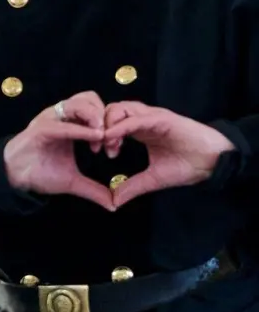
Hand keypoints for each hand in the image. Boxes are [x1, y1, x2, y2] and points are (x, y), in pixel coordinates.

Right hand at [3, 92, 112, 209]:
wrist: (15, 178)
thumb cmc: (41, 173)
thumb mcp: (73, 182)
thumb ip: (94, 189)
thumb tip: (113, 205)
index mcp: (71, 124)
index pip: (95, 109)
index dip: (109, 123)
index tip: (115, 146)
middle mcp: (61, 117)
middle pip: (90, 98)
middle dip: (105, 115)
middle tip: (112, 137)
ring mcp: (51, 120)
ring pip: (78, 103)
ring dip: (95, 117)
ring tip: (103, 134)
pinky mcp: (41, 128)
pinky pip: (64, 124)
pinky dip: (82, 129)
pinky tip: (96, 138)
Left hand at [102, 101, 234, 207]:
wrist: (214, 162)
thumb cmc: (187, 166)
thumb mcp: (153, 179)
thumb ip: (133, 187)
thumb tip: (114, 202)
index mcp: (139, 130)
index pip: (111, 123)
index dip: (100, 134)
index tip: (98, 152)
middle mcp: (143, 120)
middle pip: (110, 111)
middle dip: (98, 126)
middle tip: (97, 147)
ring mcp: (151, 117)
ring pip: (120, 109)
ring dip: (107, 124)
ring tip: (106, 144)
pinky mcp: (161, 118)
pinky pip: (135, 118)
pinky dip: (120, 126)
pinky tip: (111, 138)